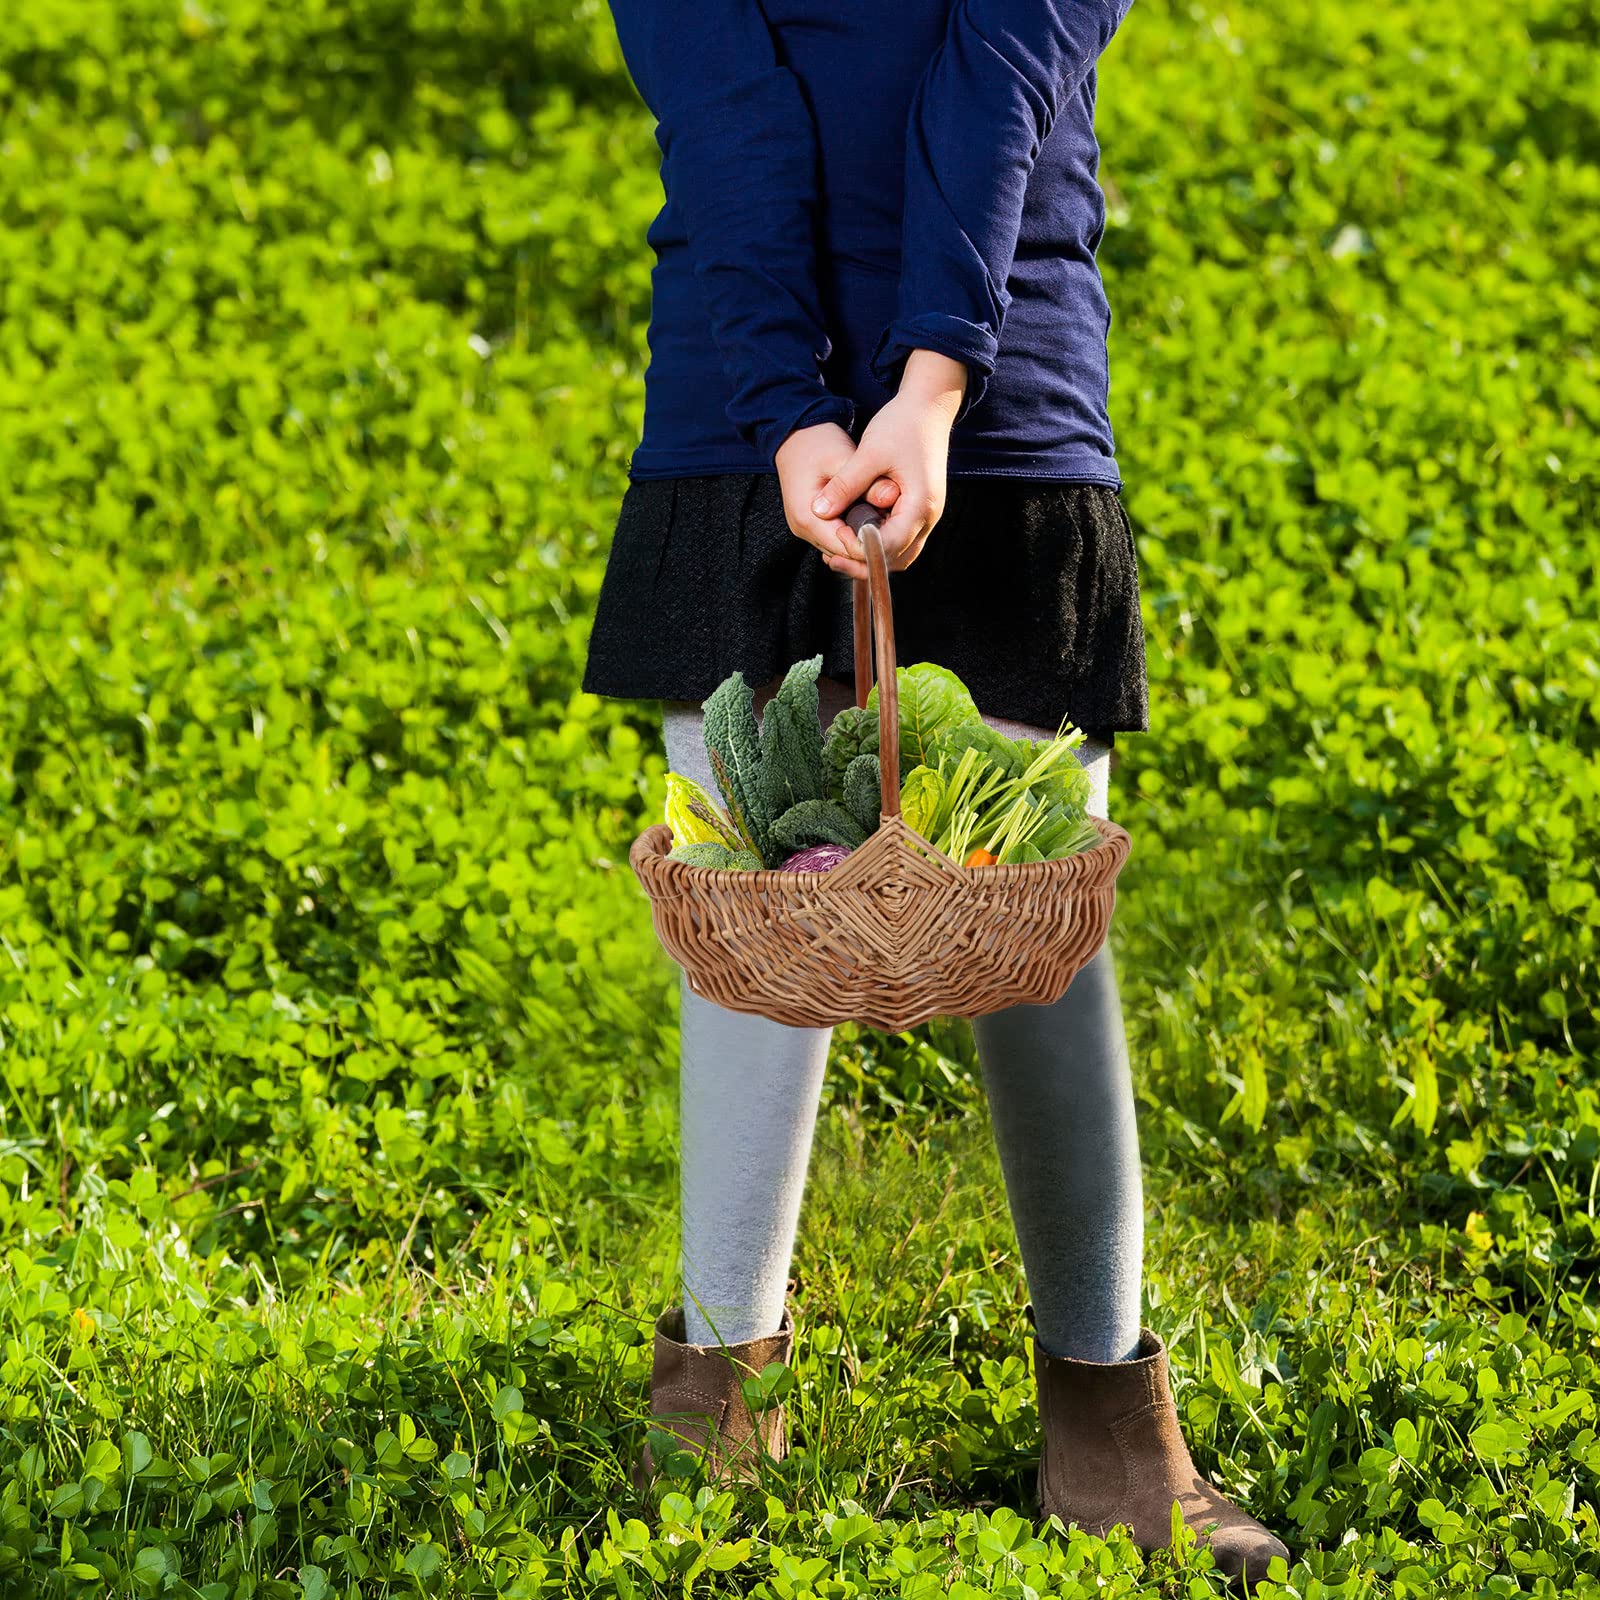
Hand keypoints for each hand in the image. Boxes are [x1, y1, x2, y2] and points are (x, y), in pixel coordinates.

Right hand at [774, 422, 890, 568]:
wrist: (795, 437)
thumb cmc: (817, 444)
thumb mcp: (843, 458)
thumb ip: (865, 482)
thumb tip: (892, 497)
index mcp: (807, 517)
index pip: (844, 547)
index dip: (871, 544)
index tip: (896, 529)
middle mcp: (803, 529)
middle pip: (844, 553)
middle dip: (870, 543)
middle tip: (898, 527)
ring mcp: (807, 529)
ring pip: (842, 548)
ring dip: (864, 538)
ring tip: (889, 522)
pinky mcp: (813, 525)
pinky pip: (839, 537)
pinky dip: (856, 531)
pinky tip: (874, 517)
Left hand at [809, 350, 966, 579]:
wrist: (929, 405)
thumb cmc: (902, 424)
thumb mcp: (869, 453)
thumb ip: (845, 485)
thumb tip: (818, 512)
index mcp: (920, 505)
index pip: (890, 545)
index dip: (861, 550)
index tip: (834, 547)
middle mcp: (929, 516)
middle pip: (898, 558)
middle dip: (865, 563)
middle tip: (832, 561)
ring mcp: (928, 514)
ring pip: (902, 553)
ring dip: (874, 558)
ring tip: (841, 555)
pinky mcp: (921, 508)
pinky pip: (903, 539)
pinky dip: (882, 545)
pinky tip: (857, 537)